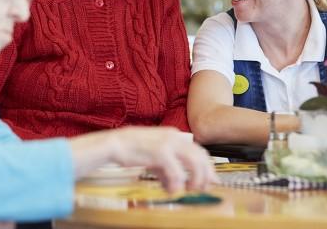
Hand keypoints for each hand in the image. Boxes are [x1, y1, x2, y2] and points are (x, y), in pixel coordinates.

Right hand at [70, 127, 217, 193]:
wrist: (115, 144)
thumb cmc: (133, 150)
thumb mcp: (154, 157)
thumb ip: (168, 168)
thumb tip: (178, 183)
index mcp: (175, 135)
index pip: (199, 151)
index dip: (208, 167)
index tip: (212, 181)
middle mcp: (175, 137)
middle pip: (201, 156)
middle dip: (205, 175)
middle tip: (202, 189)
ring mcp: (168, 144)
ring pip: (194, 163)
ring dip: (195, 179)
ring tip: (189, 190)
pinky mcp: (160, 153)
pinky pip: (176, 172)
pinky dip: (177, 184)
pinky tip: (171, 190)